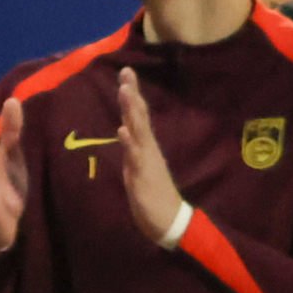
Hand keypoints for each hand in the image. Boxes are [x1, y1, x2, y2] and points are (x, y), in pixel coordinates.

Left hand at [115, 68, 186, 243]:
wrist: (168, 220)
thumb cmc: (152, 196)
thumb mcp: (137, 167)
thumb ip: (131, 148)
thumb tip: (124, 128)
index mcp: (145, 147)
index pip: (137, 117)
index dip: (132, 97)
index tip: (126, 75)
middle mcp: (148, 149)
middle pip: (138, 117)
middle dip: (132, 95)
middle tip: (126, 72)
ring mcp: (146, 161)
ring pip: (138, 131)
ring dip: (131, 111)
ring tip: (125, 90)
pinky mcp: (143, 177)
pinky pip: (136, 157)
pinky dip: (130, 143)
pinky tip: (123, 129)